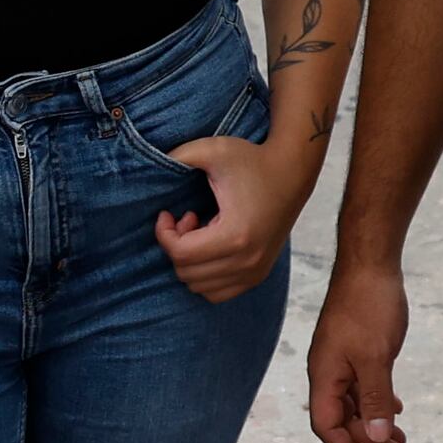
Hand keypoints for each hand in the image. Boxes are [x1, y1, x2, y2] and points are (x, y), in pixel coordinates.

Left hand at [152, 132, 302, 302]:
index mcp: (236, 235)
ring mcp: (255, 271)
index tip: (167, 213)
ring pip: (200, 287)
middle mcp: (248, 261)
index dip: (163, 234)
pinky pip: (218, 293)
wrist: (292, 172)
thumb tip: (150, 163)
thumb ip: (178, 156)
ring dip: (190, 261)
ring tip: (200, 232)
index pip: (181, 254)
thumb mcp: (212, 149)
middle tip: (186, 219)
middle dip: (176, 246)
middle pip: (187, 273)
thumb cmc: (252, 160)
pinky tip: (211, 246)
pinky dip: (205, 275)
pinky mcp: (259, 274)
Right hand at [304, 248, 410, 442]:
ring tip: (402, 440)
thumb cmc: (369, 307)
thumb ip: (374, 398)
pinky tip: (396, 407)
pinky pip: (363, 385)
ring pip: (356, 403)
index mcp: (325, 375)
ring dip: (376, 423)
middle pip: (343, 418)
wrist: (371, 265)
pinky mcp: (356, 350)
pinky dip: (379, 401)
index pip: (326, 425)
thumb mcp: (375, 357)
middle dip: (368, 440)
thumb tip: (374, 437)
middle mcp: (328, 371)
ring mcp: (342, 360)